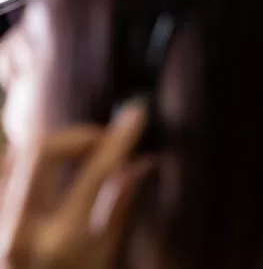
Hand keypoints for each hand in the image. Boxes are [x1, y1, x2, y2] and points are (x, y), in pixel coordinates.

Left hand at [0, 100, 152, 268]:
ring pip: (12, 157)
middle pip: (43, 148)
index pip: (98, 169)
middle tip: (100, 140)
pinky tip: (42, 174)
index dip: (121, 136)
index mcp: (60, 241)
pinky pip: (0, 174)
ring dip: (46, 149)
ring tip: (72, 159)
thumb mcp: (103, 261)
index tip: (137, 114)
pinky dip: (19, 165)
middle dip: (77, 134)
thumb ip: (118, 208)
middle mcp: (19, 232)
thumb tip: (142, 162)